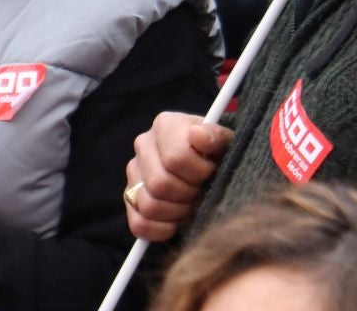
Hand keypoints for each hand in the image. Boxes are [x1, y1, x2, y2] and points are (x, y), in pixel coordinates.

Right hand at [124, 112, 232, 242]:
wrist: (210, 165)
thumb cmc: (218, 153)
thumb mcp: (225, 142)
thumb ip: (216, 137)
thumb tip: (198, 136)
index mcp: (165, 125)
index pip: (175, 158)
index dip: (199, 172)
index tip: (211, 170)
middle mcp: (143, 145)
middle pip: (160, 184)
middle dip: (188, 194)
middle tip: (203, 191)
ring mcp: (134, 172)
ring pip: (148, 205)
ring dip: (176, 212)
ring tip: (192, 204)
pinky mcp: (130, 198)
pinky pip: (139, 224)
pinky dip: (160, 230)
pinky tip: (177, 222)